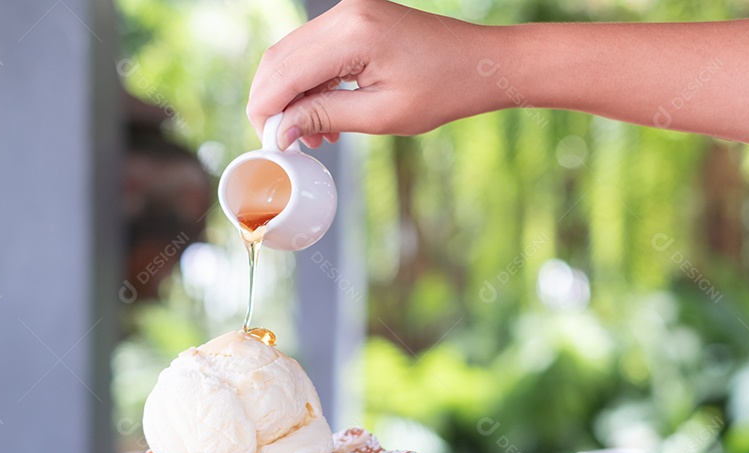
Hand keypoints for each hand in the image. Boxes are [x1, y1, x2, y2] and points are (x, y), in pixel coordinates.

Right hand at [247, 0, 495, 148]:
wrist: (481, 63)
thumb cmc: (444, 90)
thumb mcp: (383, 115)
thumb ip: (326, 117)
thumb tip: (283, 130)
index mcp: (353, 34)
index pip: (284, 73)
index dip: (267, 111)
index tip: (269, 143)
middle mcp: (345, 14)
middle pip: (279, 59)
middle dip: (273, 104)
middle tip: (285, 142)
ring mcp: (349, 12)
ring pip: (292, 54)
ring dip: (291, 96)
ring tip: (313, 135)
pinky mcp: (355, 18)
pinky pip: (314, 50)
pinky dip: (309, 83)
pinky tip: (324, 114)